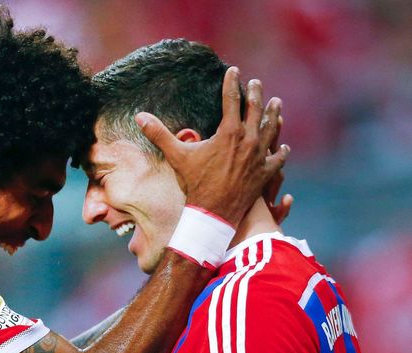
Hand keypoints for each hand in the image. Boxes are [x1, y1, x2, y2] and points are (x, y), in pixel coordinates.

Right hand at [135, 66, 288, 226]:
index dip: (231, 83)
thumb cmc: (195, 182)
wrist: (214, 212)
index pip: (231, 100)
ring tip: (276, 103)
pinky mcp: (265, 173)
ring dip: (273, 115)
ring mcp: (260, 156)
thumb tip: (139, 116)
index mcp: (229, 132)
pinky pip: (277, 159)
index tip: (233, 70)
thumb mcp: (177, 156)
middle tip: (256, 83)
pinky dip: (281, 151)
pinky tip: (284, 146)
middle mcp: (249, 140)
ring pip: (271, 130)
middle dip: (255, 94)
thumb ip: (159, 134)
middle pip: (255, 110)